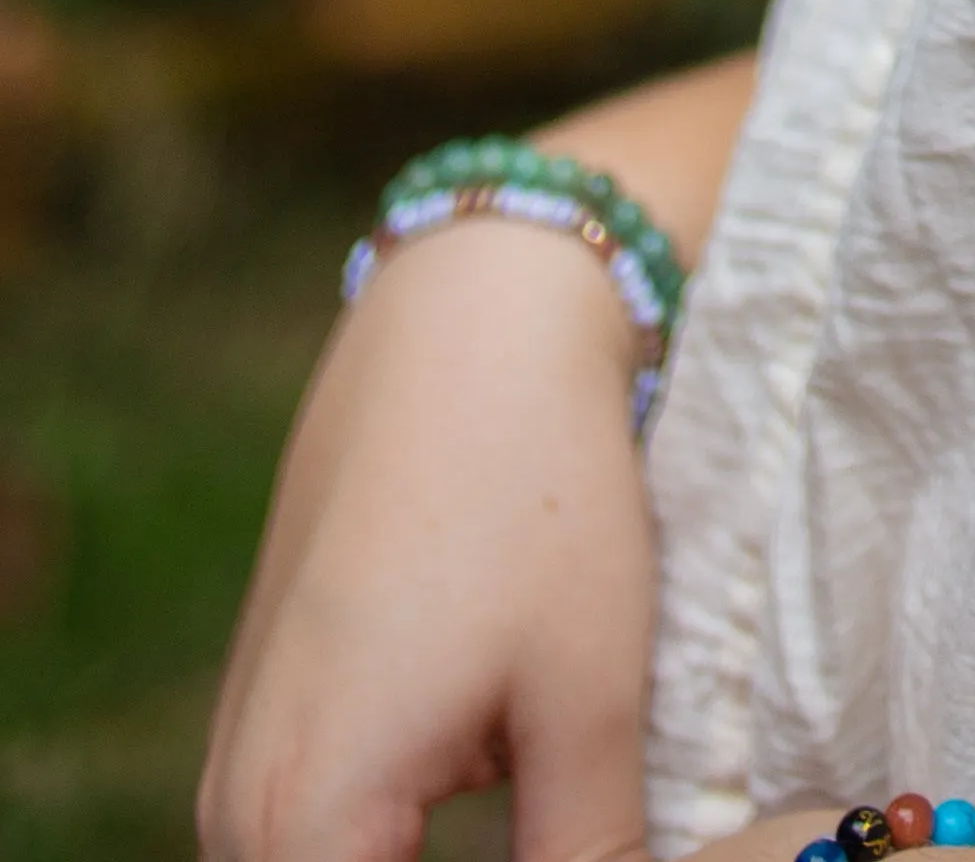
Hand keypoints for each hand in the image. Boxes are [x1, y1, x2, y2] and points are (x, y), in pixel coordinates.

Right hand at [200, 209, 658, 861]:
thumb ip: (590, 857)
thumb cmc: (536, 490)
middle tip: (576, 823)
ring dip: (434, 857)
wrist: (472, 314)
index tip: (580, 844)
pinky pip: (326, 823)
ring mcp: (242, 761)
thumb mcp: (590, 699)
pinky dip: (404, 827)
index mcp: (303, 828)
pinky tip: (496, 763)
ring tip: (545, 784)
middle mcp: (238, 815)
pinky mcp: (269, 712)